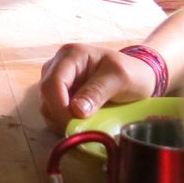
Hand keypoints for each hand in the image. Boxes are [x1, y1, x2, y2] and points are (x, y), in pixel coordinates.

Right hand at [38, 42, 156, 129]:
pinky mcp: (59, 95)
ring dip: (62, 120)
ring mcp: (56, 81)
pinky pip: (53, 112)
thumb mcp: (120, 78)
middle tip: (82, 128)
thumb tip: (76, 111)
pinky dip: (64, 121)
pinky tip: (82, 122)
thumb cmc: (131, 72)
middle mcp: (57, 65)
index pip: (52, 83)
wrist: (137, 77)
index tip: (74, 124)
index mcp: (71, 55)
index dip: (59, 107)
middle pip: (46, 96)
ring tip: (86, 124)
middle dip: (60, 116)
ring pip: (47, 106)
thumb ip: (98, 91)